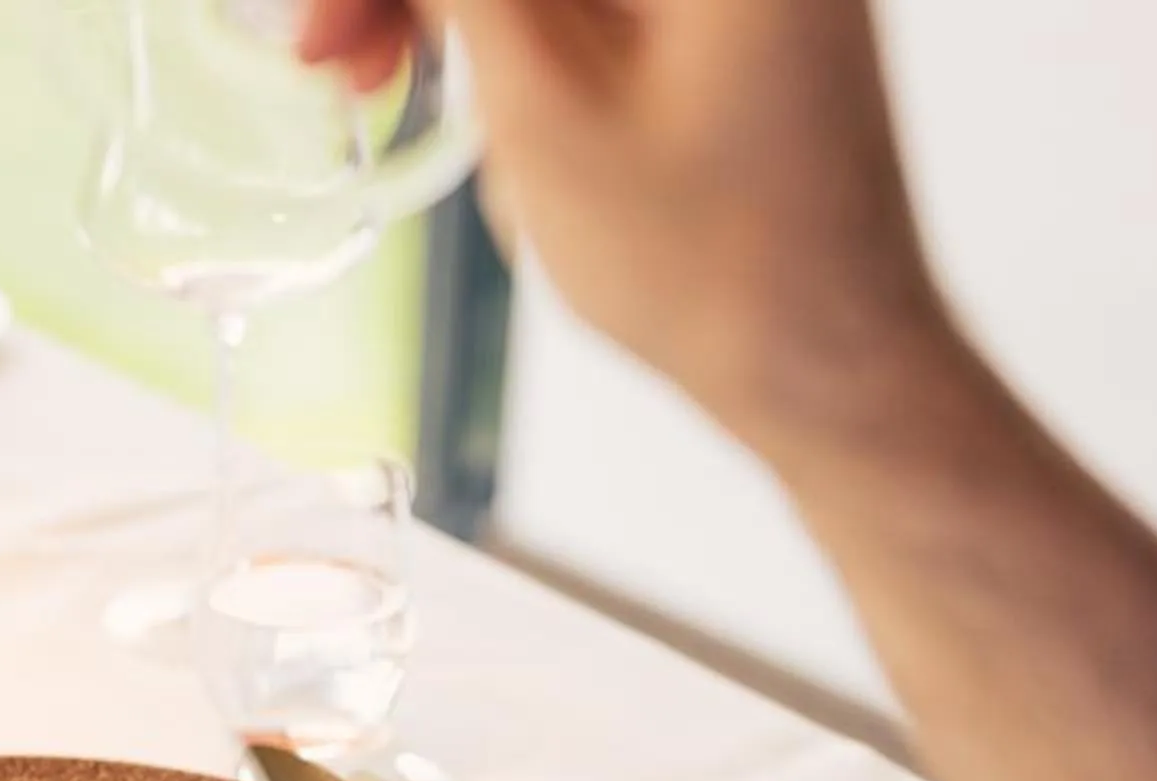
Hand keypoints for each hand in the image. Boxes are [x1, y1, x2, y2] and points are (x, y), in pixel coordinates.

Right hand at [301, 0, 957, 459]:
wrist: (836, 368)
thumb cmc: (712, 267)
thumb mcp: (543, 114)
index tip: (320, 30)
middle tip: (331, 61)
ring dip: (462, 19)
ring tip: (386, 94)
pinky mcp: (732, 24)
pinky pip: (599, 9)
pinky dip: (525, 41)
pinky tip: (496, 119)